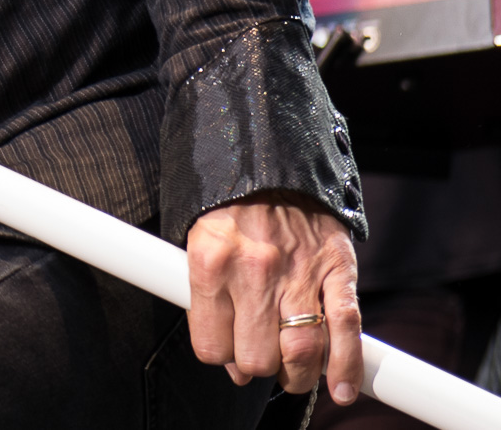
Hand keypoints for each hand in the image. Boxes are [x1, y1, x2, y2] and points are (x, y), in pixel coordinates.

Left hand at [187, 192, 361, 403]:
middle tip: (264, 360)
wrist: (268, 157)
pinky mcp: (336, 268)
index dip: (222, 359)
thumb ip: (208, 301)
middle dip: (259, 368)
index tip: (229, 355)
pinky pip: (346, 327)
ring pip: (301, 351)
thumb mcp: (197, 244)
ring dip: (299, 374)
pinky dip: (347, 365)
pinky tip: (342, 388)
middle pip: (257, 357)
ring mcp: (298, 272)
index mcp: (209, 265)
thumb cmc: (227, 207)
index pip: (211, 346)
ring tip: (296, 372)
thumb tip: (230, 363)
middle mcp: (252, 272)